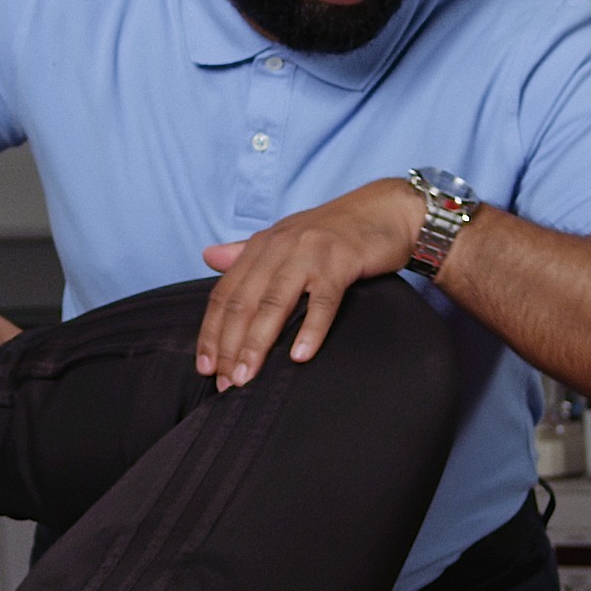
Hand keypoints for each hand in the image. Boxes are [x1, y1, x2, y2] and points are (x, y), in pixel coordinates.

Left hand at [196, 178, 422, 388]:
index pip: (225, 293)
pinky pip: (322, 301)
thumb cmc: (336, 230)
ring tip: (247, 376)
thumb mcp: (286, 236)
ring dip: (257, 343)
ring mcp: (310, 254)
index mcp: (262, 245)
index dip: (211, 331)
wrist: (386, 209)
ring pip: (274, 303)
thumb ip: (245, 252)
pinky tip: (300, 356)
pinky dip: (310, 329)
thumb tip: (207, 257)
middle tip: (224, 381)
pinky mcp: (341, 262)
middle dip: (229, 345)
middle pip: (244, 302)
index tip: (204, 365)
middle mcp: (280, 247)